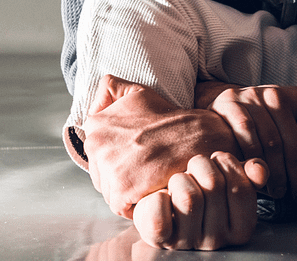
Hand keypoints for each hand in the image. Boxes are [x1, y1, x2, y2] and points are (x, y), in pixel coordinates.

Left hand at [82, 75, 238, 218]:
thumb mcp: (138, 93)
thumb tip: (100, 91)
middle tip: (147, 169)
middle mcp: (96, 144)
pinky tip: (153, 190)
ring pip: (110, 192)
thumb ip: (111, 89)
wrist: (200, 136)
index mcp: (96, 124)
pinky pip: (121, 207)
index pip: (97, 154)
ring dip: (129, 192)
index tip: (138, 156)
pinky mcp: (121, 190)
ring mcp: (108, 167)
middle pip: (101, 174)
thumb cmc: (171, 118)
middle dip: (121, 176)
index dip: (119, 158)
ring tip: (151, 180)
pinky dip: (137, 204)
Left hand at [133, 152, 268, 250]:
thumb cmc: (200, 191)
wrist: (166, 209)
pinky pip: (160, 216)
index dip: (229, 164)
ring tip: (180, 182)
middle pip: (214, 186)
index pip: (242, 189)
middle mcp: (217, 241)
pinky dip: (158, 199)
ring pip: (188, 197)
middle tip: (195, 169)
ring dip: (181, 179)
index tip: (218, 159)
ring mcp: (188, 243)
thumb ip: (249, 174)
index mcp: (240, 229)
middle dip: (202, 166)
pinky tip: (164, 197)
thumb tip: (259, 170)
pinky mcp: (161, 241)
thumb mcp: (229, 181)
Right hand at [208, 84, 296, 202]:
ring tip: (280, 193)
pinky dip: (254, 161)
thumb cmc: (270, 115)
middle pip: (295, 147)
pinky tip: (258, 177)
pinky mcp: (230, 105)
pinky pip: (247, 139)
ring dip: (277, 175)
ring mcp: (253, 99)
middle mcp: (278, 95)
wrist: (229, 101)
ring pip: (272, 146)